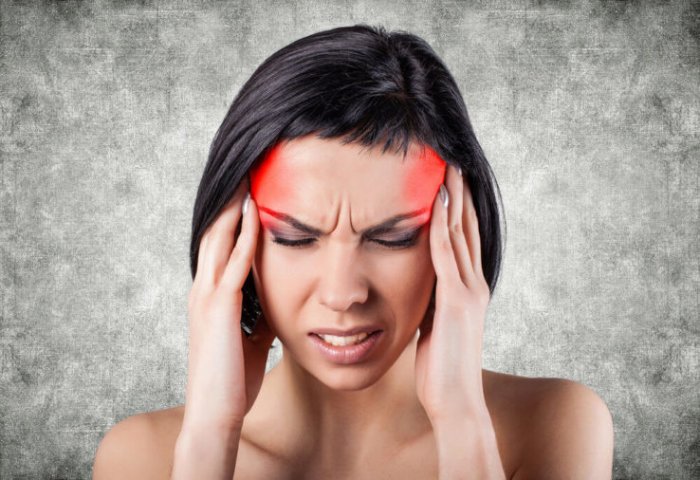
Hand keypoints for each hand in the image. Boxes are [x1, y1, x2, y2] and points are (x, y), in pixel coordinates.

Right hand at [182, 180, 275, 432]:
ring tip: (248, 177)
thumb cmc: (232, 380)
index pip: (218, 247)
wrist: (215, 413)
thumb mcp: (252, 340)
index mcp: (209, 298)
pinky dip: (246, 235)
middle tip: (245, 171)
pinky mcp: (221, 307)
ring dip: (234, 207)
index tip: (246, 193)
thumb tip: (280, 302)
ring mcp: (208, 297)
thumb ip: (261, 316)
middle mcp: (203, 290)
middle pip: (214, 232)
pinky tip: (257, 213)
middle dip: (229, 202)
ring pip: (220, 239)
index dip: (229, 218)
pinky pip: (235, 262)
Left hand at [415, 163, 490, 423]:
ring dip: (453, 199)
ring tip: (447, 168)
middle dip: (460, 194)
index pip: (464, 240)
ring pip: (460, 234)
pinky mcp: (456, 301)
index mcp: (468, 290)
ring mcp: (468, 291)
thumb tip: (417, 287)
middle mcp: (473, 284)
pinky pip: (445, 254)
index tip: (450, 182)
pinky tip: (436, 201)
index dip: (459, 209)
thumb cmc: (443, 369)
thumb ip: (432, 302)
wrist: (456, 401)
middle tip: (452, 162)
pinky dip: (441, 225)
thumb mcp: (435, 326)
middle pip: (466, 228)